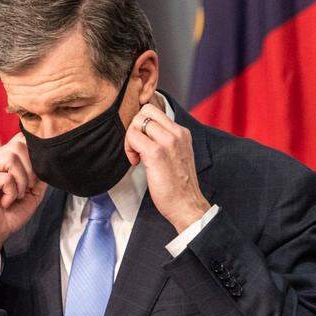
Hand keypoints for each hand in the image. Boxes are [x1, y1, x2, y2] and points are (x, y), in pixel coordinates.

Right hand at [0, 133, 45, 275]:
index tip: (35, 177)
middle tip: (26, 189)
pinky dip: (11, 192)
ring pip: (11, 159)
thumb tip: (47, 159)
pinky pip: (4, 178)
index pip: (20, 139)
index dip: (34, 155)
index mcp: (0, 158)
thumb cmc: (10, 213)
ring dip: (21, 181)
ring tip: (17, 196)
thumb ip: (40, 174)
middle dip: (30, 170)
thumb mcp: (33, 192)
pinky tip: (6, 203)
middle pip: (18, 146)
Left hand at [125, 103, 210, 232]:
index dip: (143, 124)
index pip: (155, 110)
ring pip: (138, 121)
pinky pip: (134, 137)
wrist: (187, 205)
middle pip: (146, 110)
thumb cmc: (179, 186)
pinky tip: (136, 162)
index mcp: (182, 132)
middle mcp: (177, 133)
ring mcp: (168, 142)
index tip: (143, 142)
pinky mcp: (157, 153)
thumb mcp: (177, 155)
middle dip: (135, 127)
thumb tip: (144, 133)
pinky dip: (129, 148)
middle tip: (137, 146)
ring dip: (131, 138)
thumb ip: (165, 140)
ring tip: (136, 156)